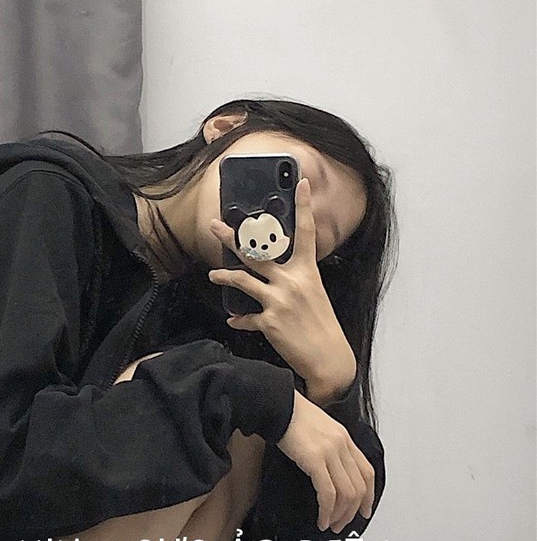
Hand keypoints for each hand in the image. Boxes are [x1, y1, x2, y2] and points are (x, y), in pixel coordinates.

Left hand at [208, 179, 356, 395]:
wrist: (328, 357)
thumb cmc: (321, 325)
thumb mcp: (313, 294)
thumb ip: (294, 279)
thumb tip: (274, 273)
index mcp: (307, 271)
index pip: (305, 232)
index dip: (304, 206)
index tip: (301, 183)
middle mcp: (292, 281)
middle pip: (258, 252)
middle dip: (233, 237)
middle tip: (215, 225)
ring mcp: (279, 301)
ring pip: (243, 281)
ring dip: (224, 277)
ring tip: (213, 274)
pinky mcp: (269, 322)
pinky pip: (246, 318)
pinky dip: (239, 320)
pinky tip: (234, 320)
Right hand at [277, 391, 375, 531]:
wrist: (277, 405)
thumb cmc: (290, 416)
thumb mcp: (317, 429)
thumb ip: (327, 447)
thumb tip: (327, 470)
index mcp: (345, 439)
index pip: (367, 472)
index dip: (369, 495)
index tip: (364, 510)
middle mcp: (342, 446)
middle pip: (359, 487)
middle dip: (352, 511)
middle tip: (342, 525)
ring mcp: (330, 452)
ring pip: (346, 493)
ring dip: (340, 514)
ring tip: (330, 525)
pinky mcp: (314, 459)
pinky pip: (328, 492)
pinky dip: (327, 510)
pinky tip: (321, 518)